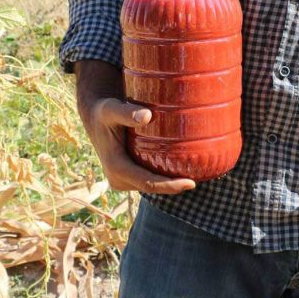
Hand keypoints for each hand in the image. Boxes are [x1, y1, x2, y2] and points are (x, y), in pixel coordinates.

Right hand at [75, 60, 195, 194]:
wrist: (96, 118)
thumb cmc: (105, 112)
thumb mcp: (112, 109)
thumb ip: (127, 112)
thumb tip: (146, 116)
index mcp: (116, 168)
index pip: (148, 183)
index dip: (170, 186)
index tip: (191, 183)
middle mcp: (118, 179)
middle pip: (152, 187)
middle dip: (174, 186)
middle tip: (202, 177)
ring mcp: (123, 180)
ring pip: (151, 185)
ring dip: (170, 182)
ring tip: (196, 174)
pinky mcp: (128, 177)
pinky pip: (149, 180)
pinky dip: (164, 176)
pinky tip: (182, 169)